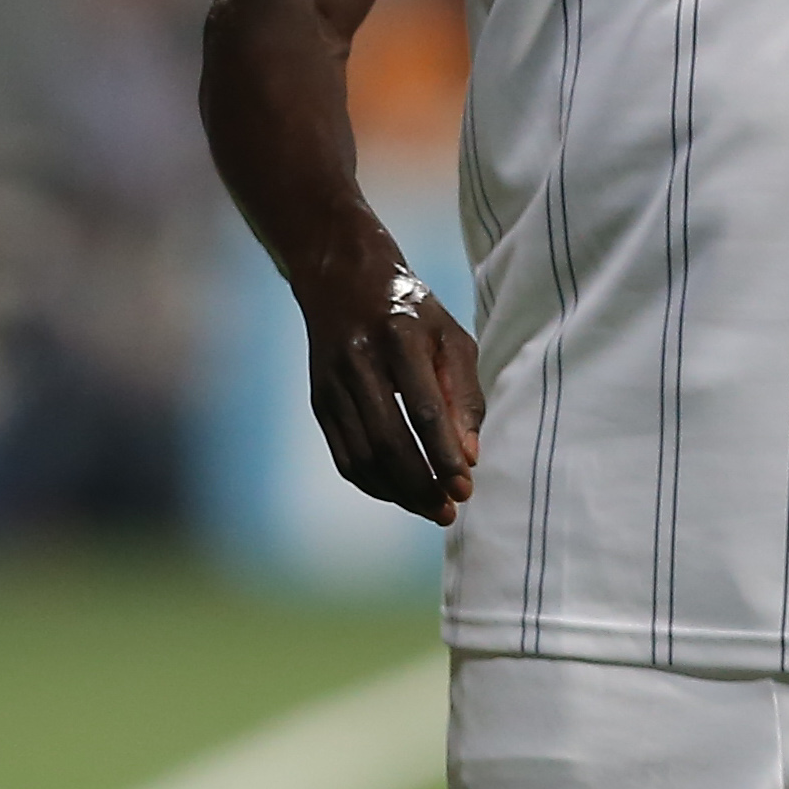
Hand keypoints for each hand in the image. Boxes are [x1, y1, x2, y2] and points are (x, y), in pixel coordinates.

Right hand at [294, 216, 483, 523]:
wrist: (342, 277)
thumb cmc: (412, 310)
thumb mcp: (449, 335)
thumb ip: (464, 394)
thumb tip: (469, 457)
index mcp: (399, 336)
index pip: (424, 410)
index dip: (445, 455)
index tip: (465, 488)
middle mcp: (359, 360)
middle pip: (389, 441)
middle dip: (421, 485)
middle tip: (448, 511)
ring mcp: (331, 382)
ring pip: (363, 456)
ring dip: (398, 492)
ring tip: (429, 508)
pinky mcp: (318, 400)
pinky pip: (344, 456)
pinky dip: (372, 483)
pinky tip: (399, 493)